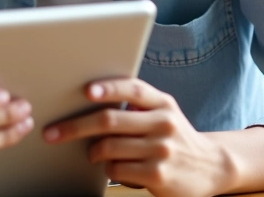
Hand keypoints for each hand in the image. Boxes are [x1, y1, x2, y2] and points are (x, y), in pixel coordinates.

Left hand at [41, 78, 230, 196]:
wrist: (211, 167)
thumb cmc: (175, 137)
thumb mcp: (164, 113)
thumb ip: (137, 104)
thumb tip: (88, 98)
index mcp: (162, 103)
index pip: (132, 89)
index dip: (108, 88)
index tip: (86, 91)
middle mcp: (164, 123)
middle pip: (109, 120)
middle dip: (74, 126)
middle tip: (52, 132)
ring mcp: (162, 150)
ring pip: (108, 147)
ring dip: (92, 151)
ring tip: (93, 153)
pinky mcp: (158, 175)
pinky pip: (116, 169)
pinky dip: (108, 168)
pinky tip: (114, 167)